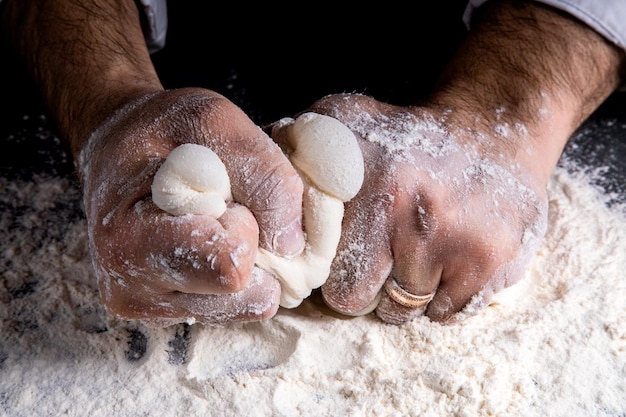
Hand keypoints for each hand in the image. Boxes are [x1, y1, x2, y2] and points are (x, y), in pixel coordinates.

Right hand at [77, 88, 304, 325]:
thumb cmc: (161, 132)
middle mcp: (133, 290)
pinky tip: (212, 242)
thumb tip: (292, 244)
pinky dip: (237, 275)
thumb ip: (261, 172)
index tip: (224, 196)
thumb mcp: (213, 121)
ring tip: (216, 224)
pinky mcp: (170, 314)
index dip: (246, 226)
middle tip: (224, 210)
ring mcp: (153, 309)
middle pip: (244, 297)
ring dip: (248, 263)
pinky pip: (235, 308)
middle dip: (252, 250)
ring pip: (246, 307)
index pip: (229, 265)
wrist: (118, 151)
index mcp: (131, 241)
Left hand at [303, 94, 547, 322]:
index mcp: (363, 178)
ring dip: (402, 292)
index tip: (325, 256)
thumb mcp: (346, 120)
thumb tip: (244, 178)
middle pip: (350, 297)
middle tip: (375, 257)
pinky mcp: (490, 266)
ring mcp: (453, 241)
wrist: (497, 132)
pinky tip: (447, 259)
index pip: (314, 261)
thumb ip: (291, 145)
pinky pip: (444, 315)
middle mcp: (406, 209)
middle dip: (358, 286)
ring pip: (399, 312)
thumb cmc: (409, 136)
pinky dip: (441, 298)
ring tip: (415, 251)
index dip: (316, 265)